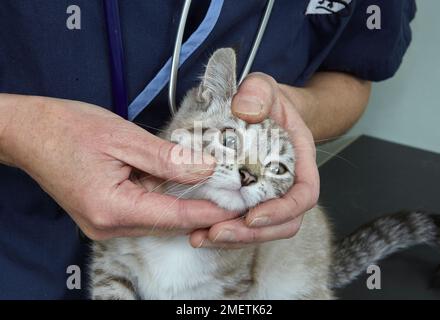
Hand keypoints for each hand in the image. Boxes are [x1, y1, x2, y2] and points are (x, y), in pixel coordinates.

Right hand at [0, 94, 236, 239]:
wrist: (30, 132)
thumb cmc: (68, 128)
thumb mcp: (124, 137)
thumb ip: (168, 157)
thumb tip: (205, 168)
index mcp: (112, 208)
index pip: (175, 216)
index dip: (210, 211)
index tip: (238, 205)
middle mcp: (108, 226)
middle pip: (168, 220)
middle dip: (200, 205)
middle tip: (230, 189)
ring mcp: (104, 224)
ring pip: (157, 216)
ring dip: (182, 200)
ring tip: (211, 181)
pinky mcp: (105, 216)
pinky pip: (143, 210)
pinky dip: (163, 197)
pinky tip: (177, 180)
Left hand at [190, 73, 319, 247]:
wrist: (258, 108)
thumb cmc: (265, 100)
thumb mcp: (263, 87)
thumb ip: (258, 92)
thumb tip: (246, 110)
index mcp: (299, 160)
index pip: (304, 195)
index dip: (283, 211)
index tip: (254, 217)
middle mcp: (286, 182)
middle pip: (281, 222)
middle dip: (251, 234)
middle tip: (217, 232)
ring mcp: (266, 193)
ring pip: (260, 229)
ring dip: (233, 238)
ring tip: (201, 237)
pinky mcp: (246, 198)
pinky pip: (240, 222)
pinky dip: (220, 229)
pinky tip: (197, 231)